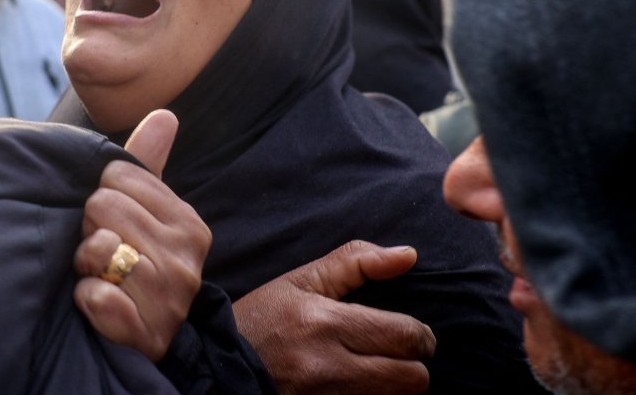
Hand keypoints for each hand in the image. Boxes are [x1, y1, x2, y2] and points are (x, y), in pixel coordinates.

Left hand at [74, 109, 210, 360]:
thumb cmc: (134, 269)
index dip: (102, 198)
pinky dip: (85, 301)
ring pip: (98, 249)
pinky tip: (97, 306)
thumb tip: (165, 113)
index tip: (113, 225)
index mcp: (189, 224)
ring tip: (100, 278)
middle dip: (90, 231)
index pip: (118, 177)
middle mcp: (186, 259)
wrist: (140, 343)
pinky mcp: (144, 332)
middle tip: (103, 256)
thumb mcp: (143, 216)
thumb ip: (147, 166)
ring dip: (85, 267)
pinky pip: (94, 296)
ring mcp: (168, 298)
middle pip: (103, 206)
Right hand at [233, 241, 436, 394]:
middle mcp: (327, 366)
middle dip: (413, 366)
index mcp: (324, 322)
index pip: (404, 335)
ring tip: (377, 373)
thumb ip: (356, 262)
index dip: (419, 336)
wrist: (216, 368)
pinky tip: (357, 388)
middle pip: (410, 378)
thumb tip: (409, 254)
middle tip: (399, 357)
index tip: (412, 335)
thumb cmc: (261, 321)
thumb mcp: (301, 282)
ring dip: (393, 387)